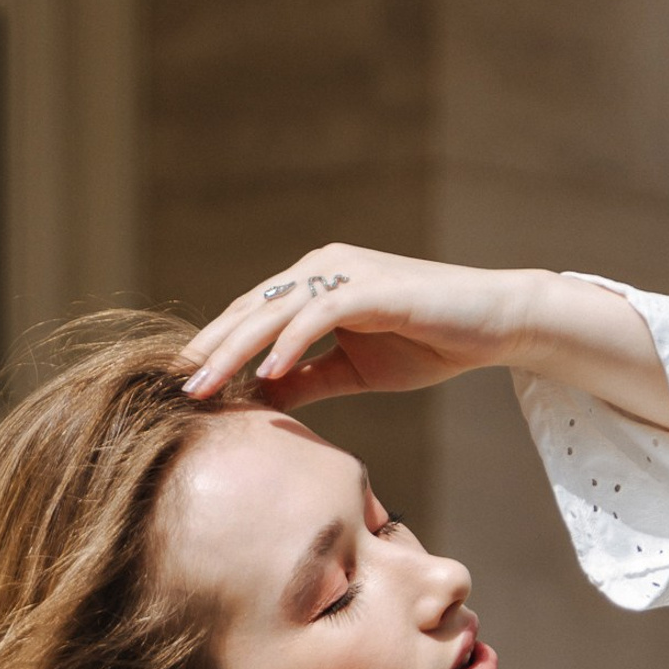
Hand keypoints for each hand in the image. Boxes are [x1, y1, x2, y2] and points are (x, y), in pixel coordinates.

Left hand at [182, 245, 542, 410]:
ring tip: (207, 384)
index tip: (185, 388)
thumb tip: (263, 398)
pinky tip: (269, 372)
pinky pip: (321, 314)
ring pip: (276, 312)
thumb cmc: (427, 342)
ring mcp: (347, 274)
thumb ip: (308, 380)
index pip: (252, 317)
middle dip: (212, 350)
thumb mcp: (354, 370)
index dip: (216, 350)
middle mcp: (323, 270)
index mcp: (315, 286)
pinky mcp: (373, 288)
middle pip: (253, 311)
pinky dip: (292, 342)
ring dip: (238, 349)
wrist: (490, 324)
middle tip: (177, 388)